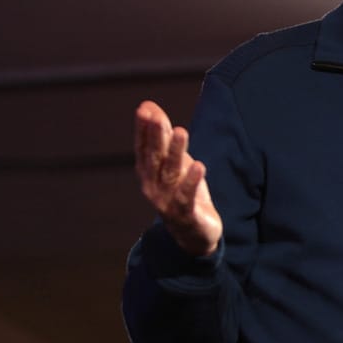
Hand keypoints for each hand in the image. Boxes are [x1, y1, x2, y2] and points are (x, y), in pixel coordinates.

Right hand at [133, 100, 221, 256]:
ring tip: (181, 132)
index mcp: (148, 173)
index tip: (145, 109)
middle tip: (156, 116)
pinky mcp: (185, 214)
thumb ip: (163, 138)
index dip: (143, 129)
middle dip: (155, 137)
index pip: (143, 148)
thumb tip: (150, 107)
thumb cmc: (181, 192)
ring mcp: (167, 201)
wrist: (192, 235)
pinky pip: (187, 196)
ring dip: (176, 152)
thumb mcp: (174, 163)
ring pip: (171, 174)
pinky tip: (199, 166)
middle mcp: (153, 186)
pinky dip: (192, 182)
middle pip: (154, 159)